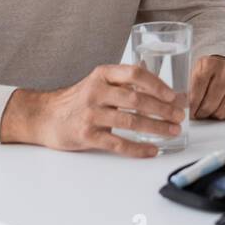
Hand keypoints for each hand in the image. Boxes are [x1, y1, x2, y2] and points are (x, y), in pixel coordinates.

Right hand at [1, 63, 185, 157]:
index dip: (157, 84)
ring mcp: (90, 114)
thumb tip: (163, 87)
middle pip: (136, 99)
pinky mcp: (86, 135)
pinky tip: (151, 150)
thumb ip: (126, 82)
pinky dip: (137, 148)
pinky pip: (117, 143)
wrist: (45, 117)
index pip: (135, 74)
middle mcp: (96, 91)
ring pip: (129, 121)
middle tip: (179, 116)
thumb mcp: (99, 82)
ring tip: (172, 132)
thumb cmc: (79, 100)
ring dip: (155, 128)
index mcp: (103, 75)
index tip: (174, 95)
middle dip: (162, 109)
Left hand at [189, 55, 224, 119]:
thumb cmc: (210, 71)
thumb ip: (189, 87)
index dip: (192, 105)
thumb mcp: (195, 72)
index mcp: (210, 64)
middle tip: (199, 115)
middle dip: (202, 113)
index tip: (190, 113)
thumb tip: (183, 107)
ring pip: (223, 111)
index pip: (197, 90)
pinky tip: (224, 107)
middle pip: (210, 103)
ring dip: (215, 115)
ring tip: (212, 110)